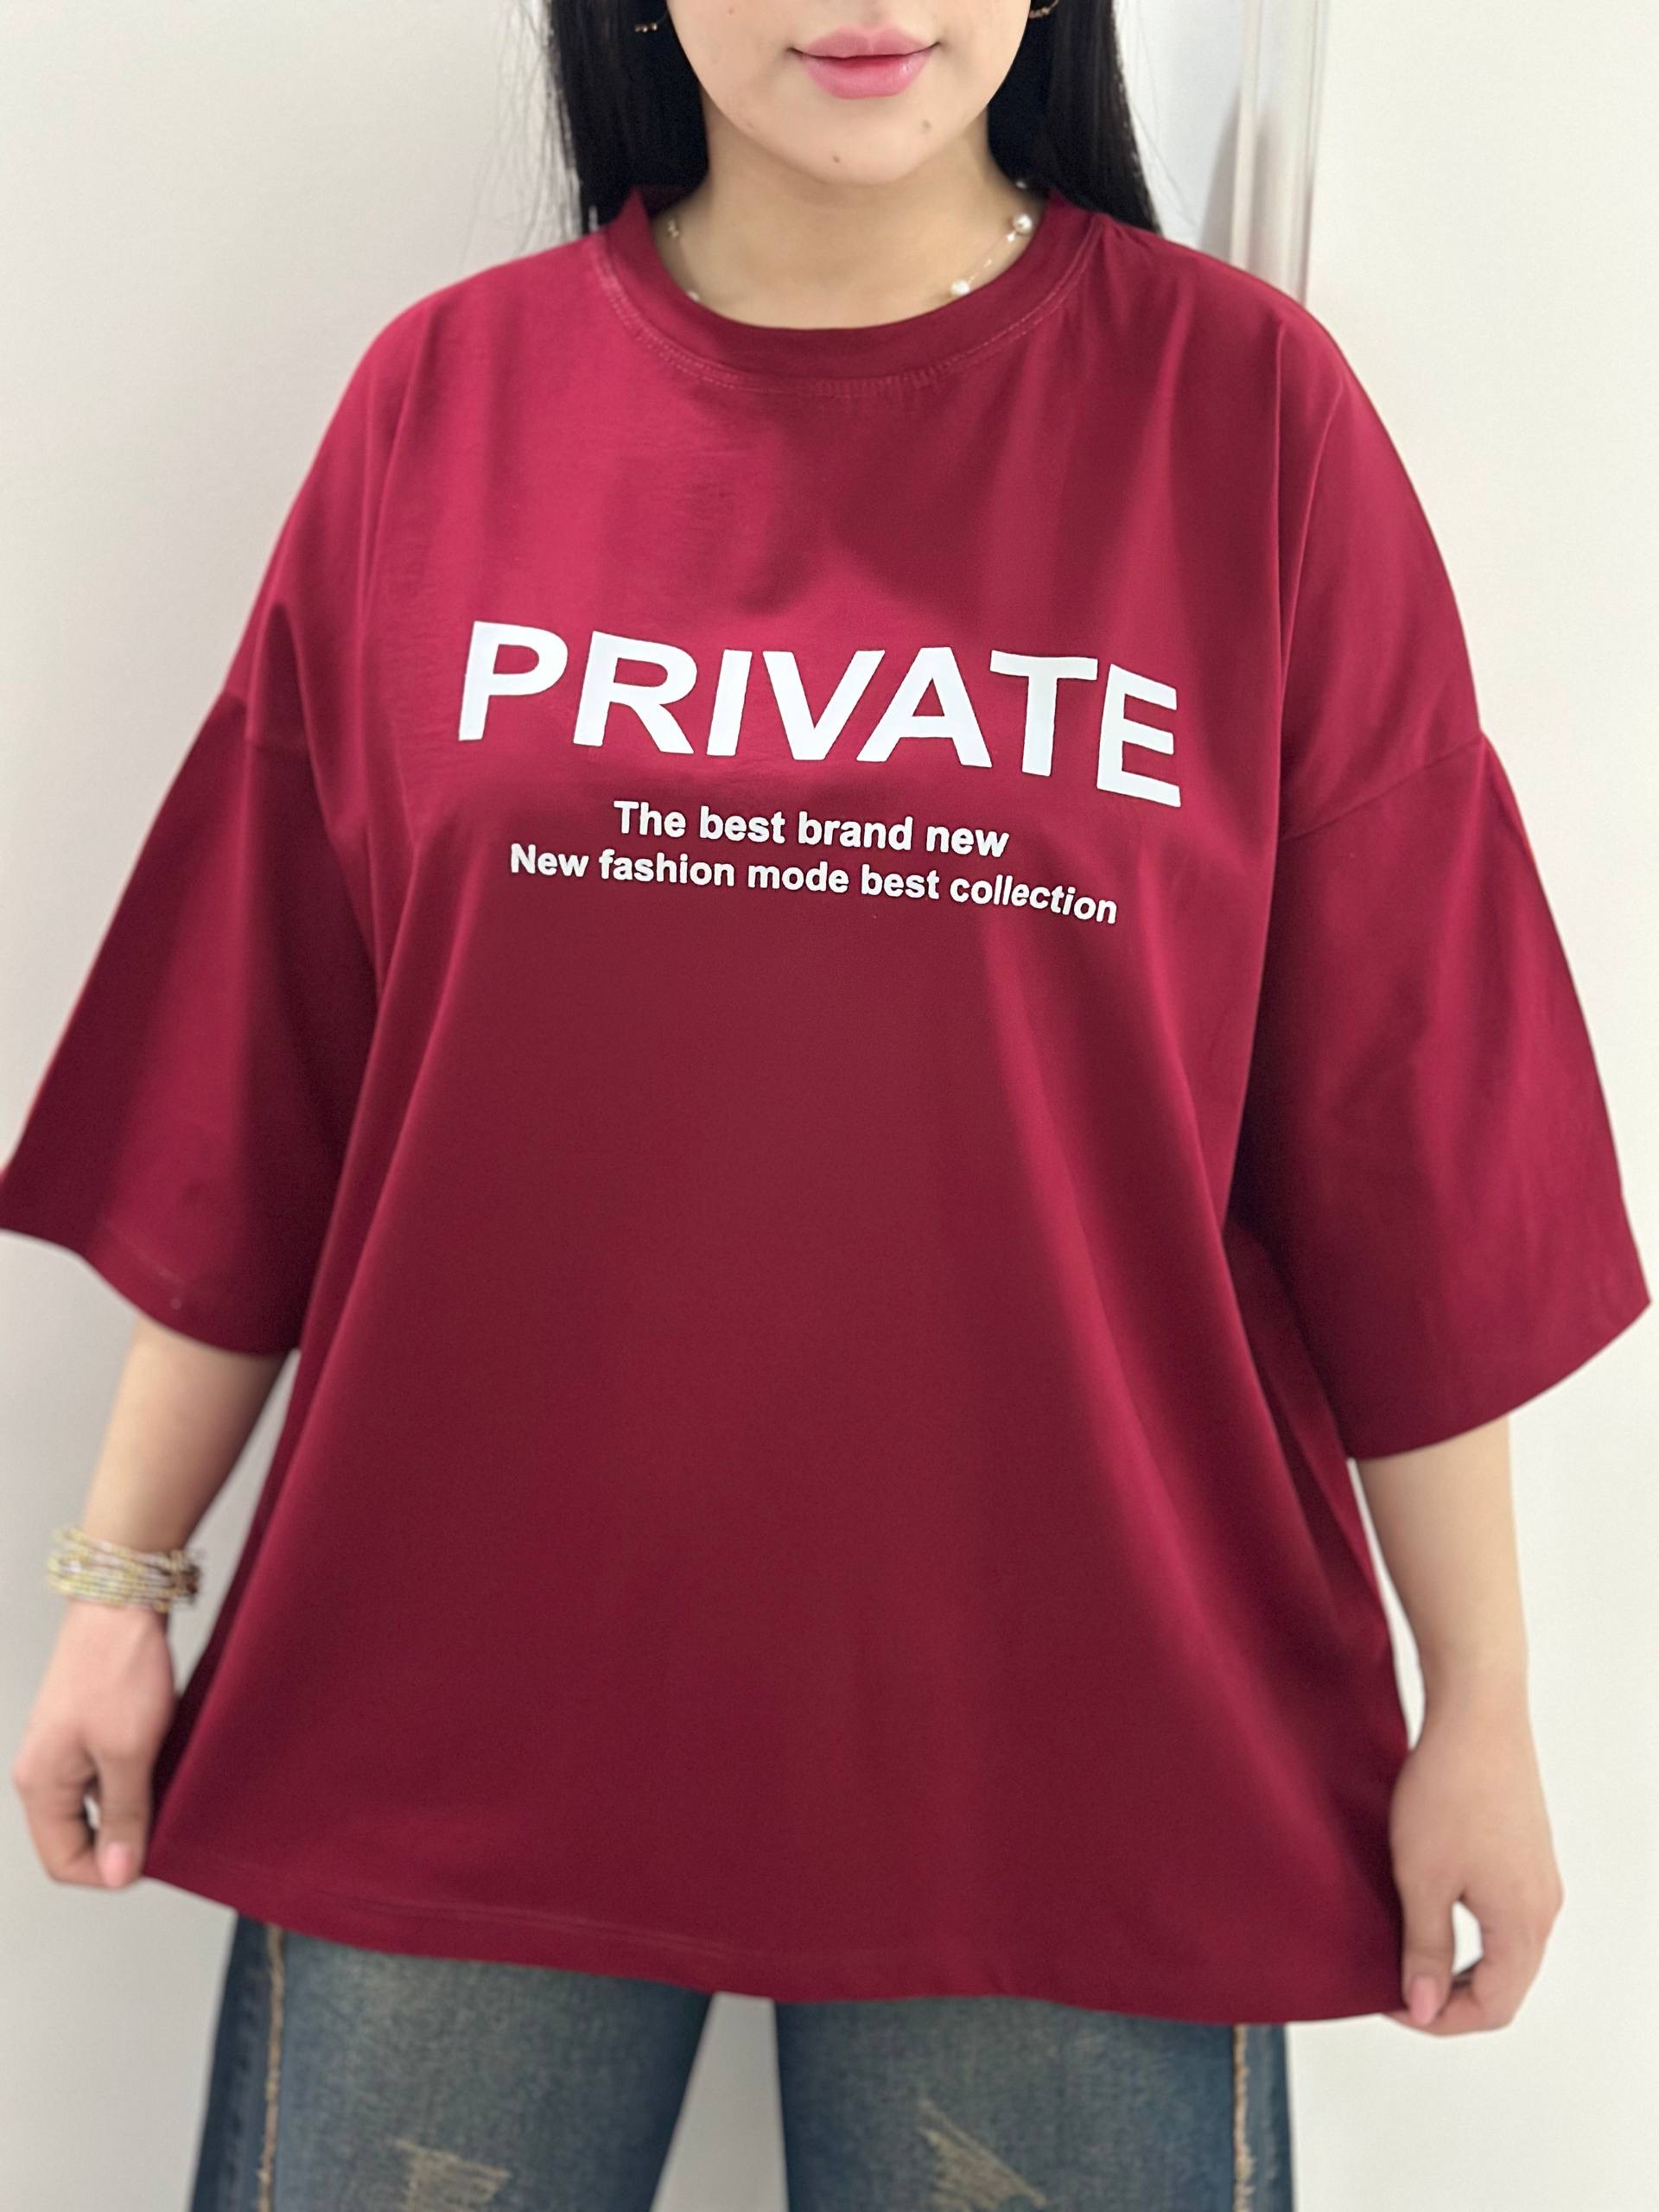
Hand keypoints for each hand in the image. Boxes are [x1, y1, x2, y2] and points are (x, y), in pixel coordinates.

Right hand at [11, 1599, 176, 1888]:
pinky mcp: (91, 1726)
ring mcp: (68, 1747)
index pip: (63, 1860)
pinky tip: (167, 1754)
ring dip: (137, 1801)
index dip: (108, 1871)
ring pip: (100, 1802)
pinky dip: (140, 1772)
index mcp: (40, 1784)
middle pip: (80, 1835)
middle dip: (124, 1837)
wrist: (124, 1598)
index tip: (150, 1857)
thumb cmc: (117, 1666)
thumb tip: (117, 1873)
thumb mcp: (128, 1752)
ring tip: (168, 1778)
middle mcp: (47, 1770)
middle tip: (166, 1818)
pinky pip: (113, 1771)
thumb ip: (123, 1816)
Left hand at [1383, 1680, 1563, 2032]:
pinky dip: (1470, 1928)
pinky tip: (1431, 1905)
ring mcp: (1539, 1877)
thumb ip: (1424, 1948)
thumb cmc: (1449, 1790)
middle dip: (1450, 1994)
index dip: (1439, 2018)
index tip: (1390, 2000)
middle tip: (1395, 1980)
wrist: (1477, 1715)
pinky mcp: (1526, 1850)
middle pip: (1505, 1983)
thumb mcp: (1422, 1879)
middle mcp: (1543, 1907)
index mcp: (1523, 1925)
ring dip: (1460, 1960)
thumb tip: (1423, 2007)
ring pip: (1505, 1948)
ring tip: (1406, 1946)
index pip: (1493, 2007)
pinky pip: (1505, 1912)